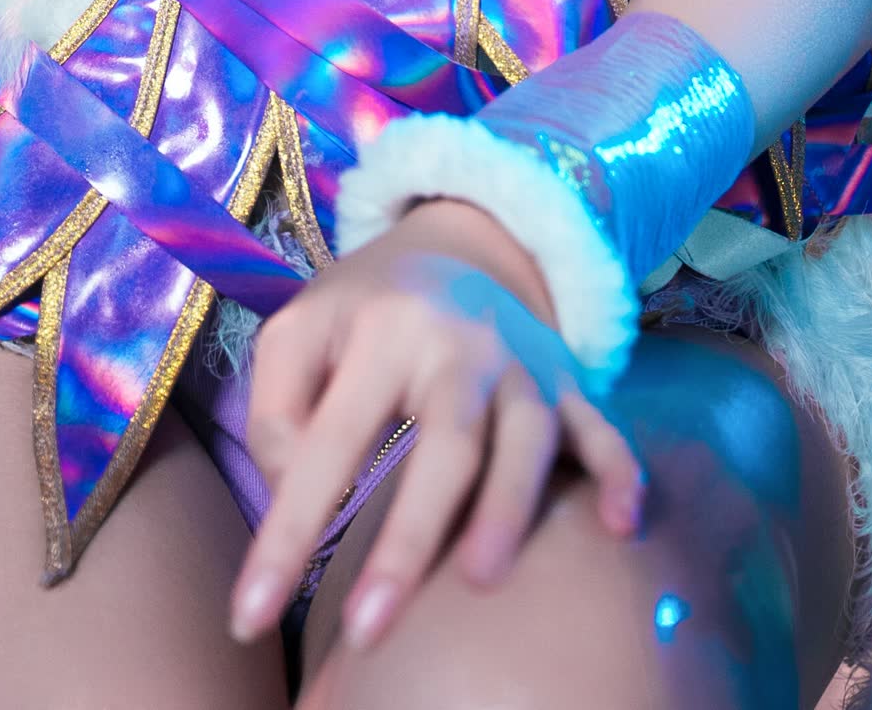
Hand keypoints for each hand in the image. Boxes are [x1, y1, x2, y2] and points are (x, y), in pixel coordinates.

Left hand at [227, 199, 644, 647]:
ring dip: (509, 509)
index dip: (290, 531)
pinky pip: (601, 430)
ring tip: (481, 581)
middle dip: (408, 540)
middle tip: (368, 627)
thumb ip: (276, 410)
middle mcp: (462, 348)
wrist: (460, 244)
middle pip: (444, 447)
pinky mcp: (567, 387)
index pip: (329, 443)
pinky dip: (617, 475)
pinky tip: (621, 525)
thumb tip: (294, 492)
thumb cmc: (365, 308)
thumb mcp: (298, 331)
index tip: (250, 614)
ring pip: (527, 440)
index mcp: (384, 332)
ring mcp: (524, 368)